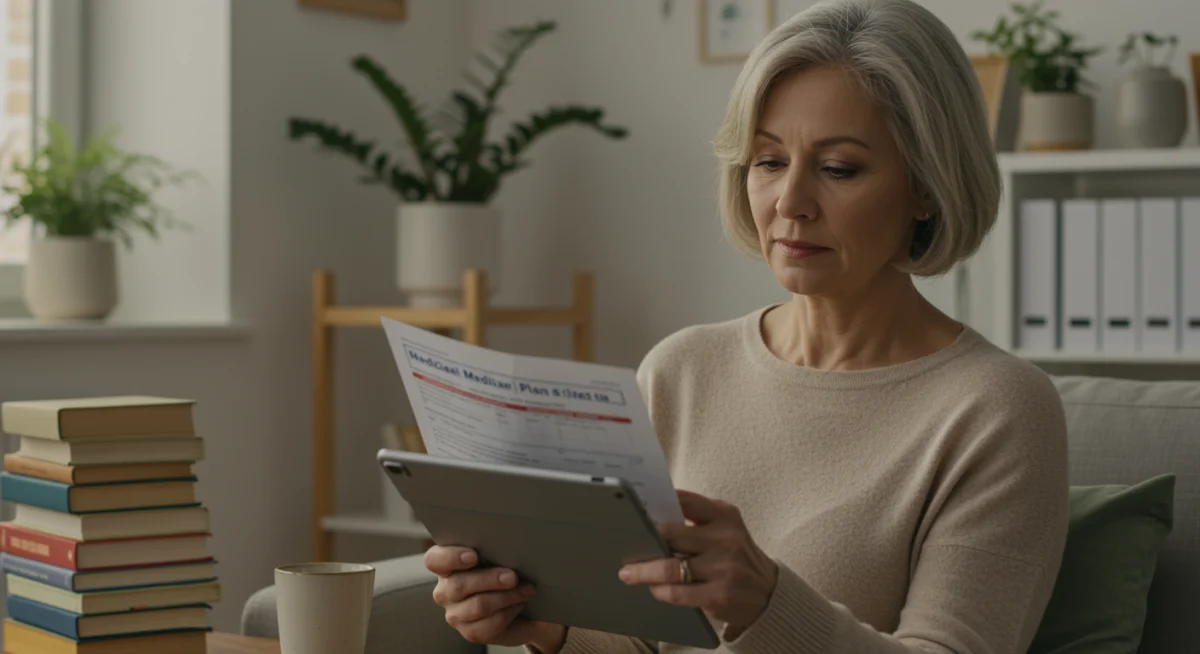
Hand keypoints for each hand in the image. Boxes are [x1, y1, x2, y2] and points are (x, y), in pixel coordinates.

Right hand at [425, 545, 566, 649]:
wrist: (518, 606)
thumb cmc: (503, 573)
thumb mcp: (496, 557)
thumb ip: (492, 549)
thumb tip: (507, 544)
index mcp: (445, 565)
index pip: (435, 560)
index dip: (451, 557)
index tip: (473, 556)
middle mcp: (445, 590)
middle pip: (460, 585)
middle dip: (490, 579)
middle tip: (512, 576)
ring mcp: (455, 614)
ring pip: (479, 605)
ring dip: (507, 596)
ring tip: (526, 589)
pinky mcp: (470, 632)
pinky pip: (490, 624)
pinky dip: (510, 611)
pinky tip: (520, 603)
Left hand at [618, 490, 777, 635]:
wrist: (768, 593)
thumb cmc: (735, 556)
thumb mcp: (725, 529)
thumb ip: (696, 520)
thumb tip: (650, 517)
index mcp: (724, 515)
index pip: (684, 500)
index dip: (655, 503)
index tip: (633, 508)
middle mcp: (725, 538)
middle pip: (670, 535)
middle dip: (645, 540)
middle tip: (625, 544)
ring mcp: (723, 568)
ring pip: (669, 567)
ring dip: (644, 570)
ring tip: (628, 573)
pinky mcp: (719, 595)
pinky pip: (678, 592)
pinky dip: (660, 590)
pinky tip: (654, 588)